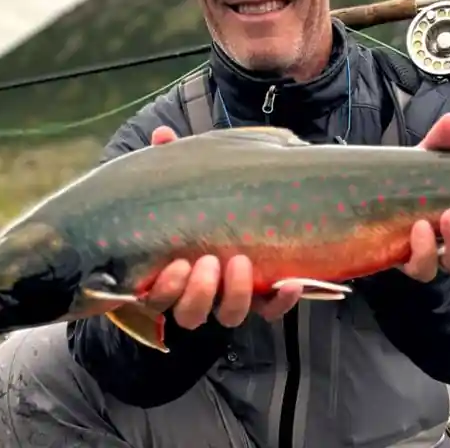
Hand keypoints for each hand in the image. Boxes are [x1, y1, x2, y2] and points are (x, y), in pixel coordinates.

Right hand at [142, 126, 303, 329]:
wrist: (250, 201)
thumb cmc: (205, 196)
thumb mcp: (189, 177)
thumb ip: (172, 161)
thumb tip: (163, 136)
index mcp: (171, 271)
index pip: (158, 298)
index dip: (166, 289)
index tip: (177, 264)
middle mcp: (199, 291)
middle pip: (190, 313)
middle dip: (198, 293)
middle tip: (209, 262)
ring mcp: (232, 295)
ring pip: (228, 315)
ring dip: (233, 295)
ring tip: (240, 262)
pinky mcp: (263, 294)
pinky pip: (270, 309)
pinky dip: (280, 300)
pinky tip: (290, 281)